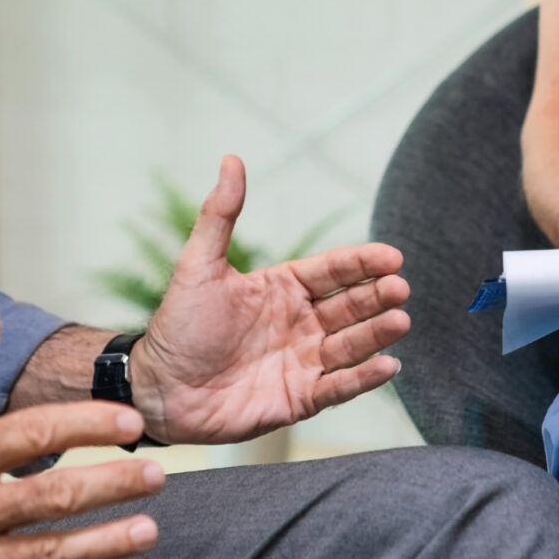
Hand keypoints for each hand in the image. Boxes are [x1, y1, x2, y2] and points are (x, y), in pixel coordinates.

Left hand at [131, 156, 409, 445]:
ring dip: (377, 333)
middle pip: (350, 306)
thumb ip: (220, 215)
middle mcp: (299, 323)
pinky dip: (364, 378)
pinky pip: (339, 387)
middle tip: (400, 288)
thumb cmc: (177, 327)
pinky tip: (388, 365)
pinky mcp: (300, 399)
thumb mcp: (199, 265)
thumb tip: (231, 158)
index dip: (363, 263)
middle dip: (378, 296)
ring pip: (351, 344)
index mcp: (282, 288)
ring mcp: (303, 361)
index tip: (392, 257)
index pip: (333, 270)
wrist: (159, 390)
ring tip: (400, 321)